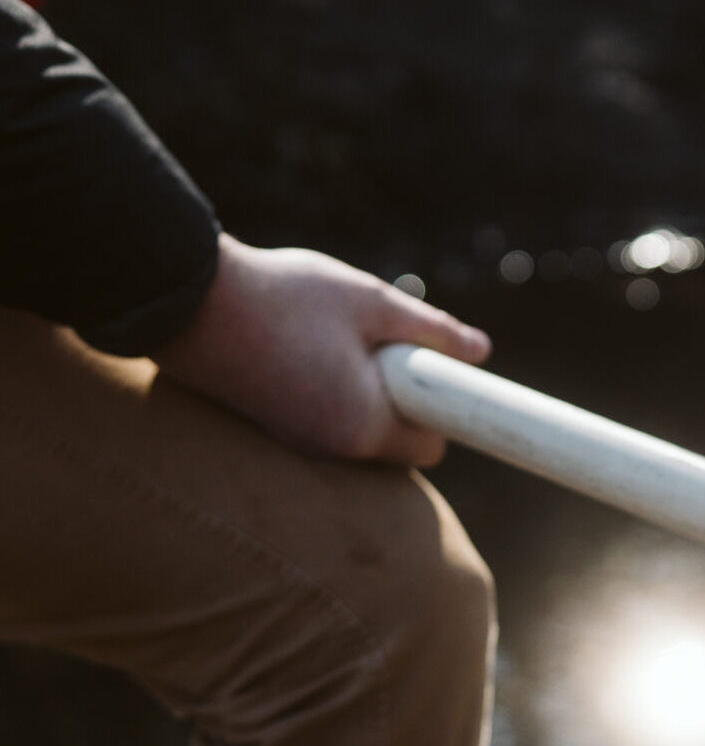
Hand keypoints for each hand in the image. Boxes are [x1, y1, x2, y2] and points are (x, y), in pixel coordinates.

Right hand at [153, 234, 490, 466]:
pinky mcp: (273, 429)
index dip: (442, 412)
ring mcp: (299, 444)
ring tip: (336, 340)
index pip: (430, 447)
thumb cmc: (282, 296)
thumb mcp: (369, 302)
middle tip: (381, 346)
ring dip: (366, 395)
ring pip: (359, 431)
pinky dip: (331, 393)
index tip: (440, 377)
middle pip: (396, 444)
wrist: (182, 297)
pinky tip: (307, 349)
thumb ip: (431, 330)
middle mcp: (332, 450)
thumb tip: (481, 350)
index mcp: (364, 426)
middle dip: (403, 403)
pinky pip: (324, 422)